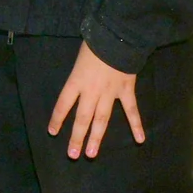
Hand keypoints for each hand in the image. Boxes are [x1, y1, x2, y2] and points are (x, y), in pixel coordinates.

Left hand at [47, 41, 142, 158]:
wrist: (118, 37)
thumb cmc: (95, 43)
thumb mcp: (79, 57)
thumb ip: (79, 72)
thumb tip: (81, 81)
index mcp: (76, 81)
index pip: (63, 104)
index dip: (57, 119)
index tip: (52, 132)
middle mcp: (91, 91)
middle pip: (82, 118)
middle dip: (76, 137)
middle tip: (73, 155)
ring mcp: (110, 93)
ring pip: (101, 119)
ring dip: (96, 137)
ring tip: (91, 154)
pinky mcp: (126, 91)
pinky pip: (131, 110)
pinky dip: (136, 125)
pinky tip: (140, 139)